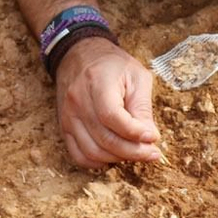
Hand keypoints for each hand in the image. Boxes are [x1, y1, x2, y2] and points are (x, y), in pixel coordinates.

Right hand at [54, 36, 161, 168]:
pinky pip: (78, 155)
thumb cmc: (113, 65)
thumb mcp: (136, 76)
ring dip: (118, 158)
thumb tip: (149, 138)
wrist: (80, 55)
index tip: (153, 138)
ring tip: (135, 153)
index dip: (134, 132)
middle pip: (104, 139)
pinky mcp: (64, 127)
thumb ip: (143, 107)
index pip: (112, 116)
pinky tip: (113, 156)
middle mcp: (78, 101)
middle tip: (152, 153)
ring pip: (92, 151)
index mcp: (97, 83)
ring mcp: (68, 116)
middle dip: (132, 152)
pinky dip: (97, 162)